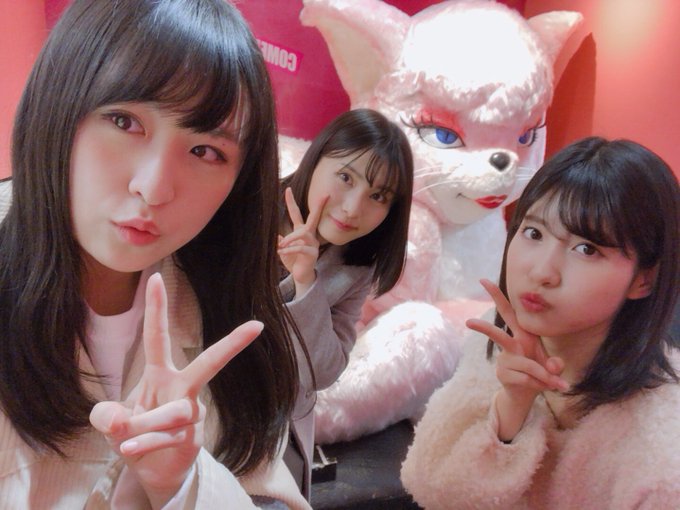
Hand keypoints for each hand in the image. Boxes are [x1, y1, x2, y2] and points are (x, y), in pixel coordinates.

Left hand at [90, 273, 261, 508]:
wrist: (152, 471)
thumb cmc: (135, 435)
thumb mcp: (110, 423)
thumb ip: (106, 416)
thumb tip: (120, 418)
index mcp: (161, 374)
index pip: (157, 337)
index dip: (156, 309)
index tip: (156, 278)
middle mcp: (181, 389)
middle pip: (208, 363)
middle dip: (231, 344)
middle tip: (256, 326)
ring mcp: (191, 414)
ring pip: (176, 411)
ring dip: (147, 425)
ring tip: (125, 441)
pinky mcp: (192, 438)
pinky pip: (169, 437)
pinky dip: (145, 443)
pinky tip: (129, 449)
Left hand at [277, 187, 327, 296]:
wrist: (301, 276)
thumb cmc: (293, 261)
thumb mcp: (283, 250)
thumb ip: (280, 241)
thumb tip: (275, 236)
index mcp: (301, 232)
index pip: (297, 213)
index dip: (291, 202)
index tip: (287, 189)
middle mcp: (309, 236)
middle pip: (313, 217)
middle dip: (318, 206)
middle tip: (324, 195)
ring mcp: (313, 244)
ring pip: (303, 233)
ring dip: (290, 238)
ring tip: (281, 245)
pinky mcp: (312, 254)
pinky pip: (301, 248)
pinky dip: (290, 249)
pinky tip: (281, 252)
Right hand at [465, 279, 567, 439]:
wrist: (527, 393)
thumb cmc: (539, 371)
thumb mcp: (552, 366)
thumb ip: (556, 364)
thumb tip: (554, 367)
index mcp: (522, 334)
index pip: (508, 312)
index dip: (497, 296)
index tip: (483, 280)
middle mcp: (512, 345)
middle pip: (497, 334)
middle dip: (483, 328)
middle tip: (468, 322)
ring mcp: (505, 361)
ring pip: (527, 365)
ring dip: (542, 374)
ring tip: (551, 381)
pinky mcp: (504, 375)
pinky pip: (528, 379)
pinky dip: (540, 385)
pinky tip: (542, 387)